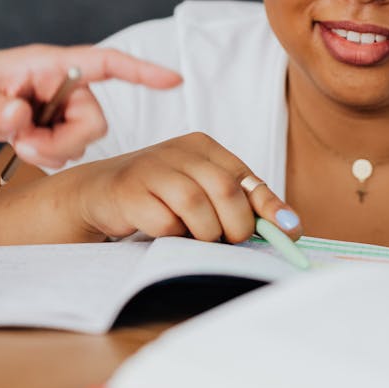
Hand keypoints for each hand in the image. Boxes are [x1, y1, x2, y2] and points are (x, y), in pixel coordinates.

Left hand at [0, 44, 182, 169]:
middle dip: (64, 142)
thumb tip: (21, 117)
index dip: (141, 72)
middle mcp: (63, 84)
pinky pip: (67, 150)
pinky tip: (21, 145)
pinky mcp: (56, 126)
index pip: (104, 63)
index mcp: (49, 63)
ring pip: (82, 140)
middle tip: (26, 147)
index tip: (174, 80)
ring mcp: (61, 106)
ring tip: (17, 143)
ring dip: (51, 151)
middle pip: (93, 120)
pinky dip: (46, 156)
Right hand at [56, 132, 302, 242]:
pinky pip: (166, 222)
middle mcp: (178, 151)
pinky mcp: (130, 191)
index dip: (268, 206)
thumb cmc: (158, 195)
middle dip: (235, 225)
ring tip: (195, 237)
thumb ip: (240, 203)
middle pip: (224, 189)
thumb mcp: (201, 191)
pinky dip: (173, 235)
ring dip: (204, 233)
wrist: (99, 193)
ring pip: (197, 206)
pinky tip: (166, 231)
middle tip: (229, 241)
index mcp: (201, 146)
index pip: (244, 176)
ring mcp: (152, 168)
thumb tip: (288, 227)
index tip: (287, 231)